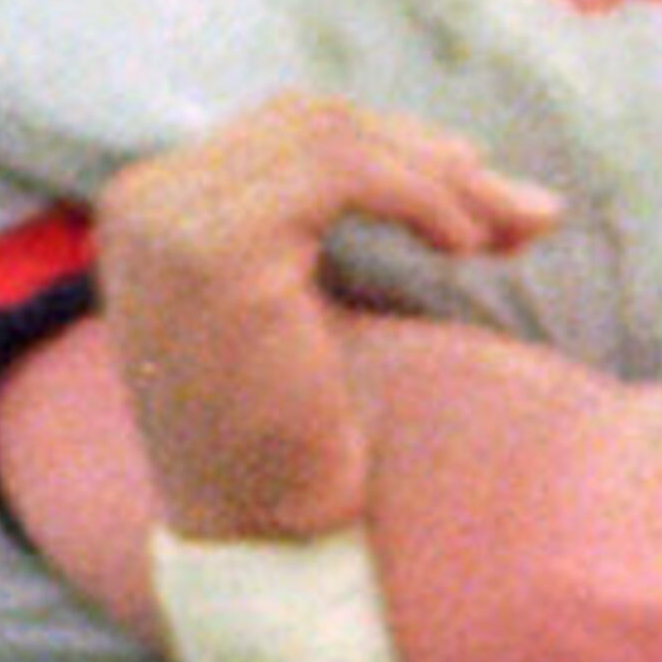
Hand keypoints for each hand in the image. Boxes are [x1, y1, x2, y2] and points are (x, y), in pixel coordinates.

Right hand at [96, 93, 561, 543]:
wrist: (259, 540)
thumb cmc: (292, 431)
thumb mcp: (305, 298)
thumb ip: (343, 211)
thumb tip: (475, 156)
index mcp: (148, 207)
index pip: (289, 128)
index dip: (398, 145)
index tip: (481, 189)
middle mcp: (140, 202)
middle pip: (314, 121)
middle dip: (430, 156)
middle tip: (522, 212)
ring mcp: (170, 224)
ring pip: (334, 137)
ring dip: (439, 176)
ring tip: (498, 236)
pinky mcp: (217, 252)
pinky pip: (342, 172)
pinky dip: (421, 193)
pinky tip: (465, 245)